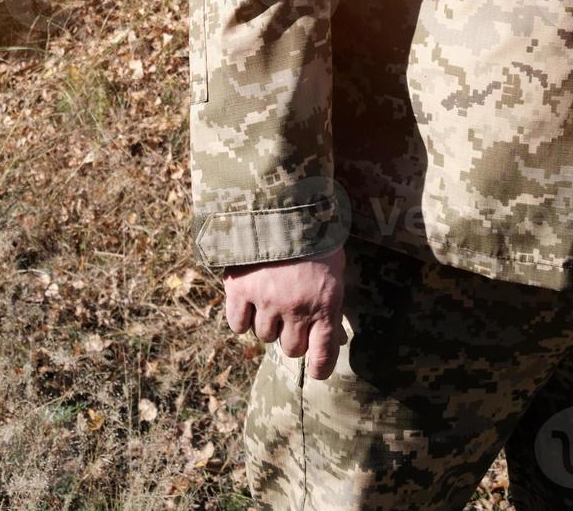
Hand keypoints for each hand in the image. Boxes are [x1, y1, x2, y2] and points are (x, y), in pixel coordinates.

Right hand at [222, 245, 346, 379]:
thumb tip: (335, 339)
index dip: (319, 367)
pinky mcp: (239, 289)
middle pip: (290, 348)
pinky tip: (247, 302)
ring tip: (268, 299)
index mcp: (324, 304)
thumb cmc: (314, 236)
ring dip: (267, 323)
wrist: (280, 203)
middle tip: (288, 315)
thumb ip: (331, 304)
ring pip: (263, 336)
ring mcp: (266, 300)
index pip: (322, 354)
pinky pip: (237, 324)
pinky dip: (242, 317)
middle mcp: (296, 308)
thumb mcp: (334, 270)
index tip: (315, 369)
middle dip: (290, 335)